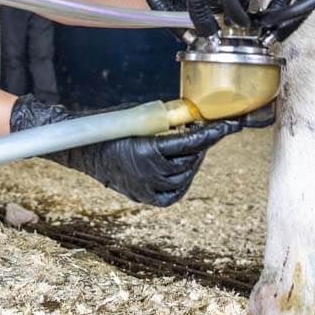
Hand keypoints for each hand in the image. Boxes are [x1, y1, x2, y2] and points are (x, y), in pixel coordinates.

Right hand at [9, 95, 241, 205]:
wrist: (83, 149)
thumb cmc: (109, 127)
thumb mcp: (139, 116)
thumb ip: (166, 121)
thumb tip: (194, 117)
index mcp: (148, 151)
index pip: (191, 142)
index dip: (213, 133)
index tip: (230, 125)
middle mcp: (150, 174)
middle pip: (192, 159)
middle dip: (201, 143)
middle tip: (204, 128)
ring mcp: (148, 189)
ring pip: (185, 175)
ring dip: (191, 159)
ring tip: (186, 145)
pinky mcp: (146, 198)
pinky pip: (174, 192)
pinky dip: (182, 178)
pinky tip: (182, 166)